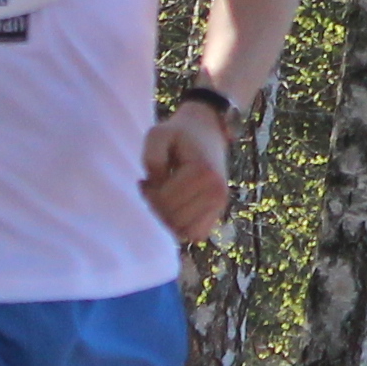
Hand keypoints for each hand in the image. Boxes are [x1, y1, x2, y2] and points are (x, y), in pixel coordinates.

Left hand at [139, 101, 234, 243]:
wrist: (207, 131)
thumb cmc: (178, 134)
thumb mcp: (157, 134)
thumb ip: (152, 158)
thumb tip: (158, 185)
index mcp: (202, 172)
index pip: (165, 202)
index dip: (149, 193)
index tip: (146, 180)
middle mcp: (216, 191)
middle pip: (173, 219)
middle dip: (156, 206)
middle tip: (153, 188)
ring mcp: (220, 203)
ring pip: (184, 231)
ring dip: (167, 218)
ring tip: (164, 197)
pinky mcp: (219, 211)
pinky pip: (197, 234)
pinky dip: (181, 226)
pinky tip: (175, 208)